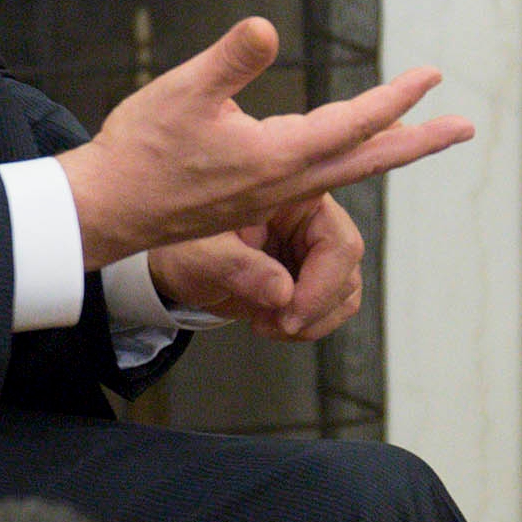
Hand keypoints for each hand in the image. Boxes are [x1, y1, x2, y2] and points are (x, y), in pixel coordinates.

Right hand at [58, 17, 469, 267]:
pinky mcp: (256, 197)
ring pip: (347, 170)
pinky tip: (348, 148)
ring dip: (389, 150)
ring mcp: (273, 194)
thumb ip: (229, 60)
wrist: (108, 210)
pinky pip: (320, 177)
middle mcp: (286, 182)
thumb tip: (267, 28)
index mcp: (278, 157)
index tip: (433, 76)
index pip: (354, 125)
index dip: (395, 99)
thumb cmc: (141, 151)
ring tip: (421, 134)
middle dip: (420, 141)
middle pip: (369, 160)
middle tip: (465, 128)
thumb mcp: (183, 92)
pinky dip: (350, 159)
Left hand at [151, 192, 366, 341]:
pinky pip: (330, 307)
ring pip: (344, 292)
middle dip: (314, 307)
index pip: (337, 239)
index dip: (322, 284)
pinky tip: (272, 323)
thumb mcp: (199, 253)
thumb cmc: (182, 246)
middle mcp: (310, 219)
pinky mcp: (308, 275)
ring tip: (267, 323)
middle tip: (275, 324)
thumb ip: (237, 267)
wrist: (175, 265)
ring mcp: (311, 249)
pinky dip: (307, 325)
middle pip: (346, 269)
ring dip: (311, 321)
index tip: (289, 313)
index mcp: (293, 195)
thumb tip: (282, 292)